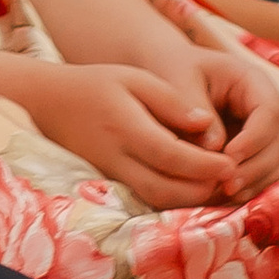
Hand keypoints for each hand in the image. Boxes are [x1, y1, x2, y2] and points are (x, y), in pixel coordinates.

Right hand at [8, 57, 221, 207]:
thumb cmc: (96, 84)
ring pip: (156, 199)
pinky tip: (194, 188)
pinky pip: (146, 198)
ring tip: (218, 186)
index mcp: (126, 126)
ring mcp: (112, 174)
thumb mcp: (134, 78)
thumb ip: (170, 101)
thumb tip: (206, 123)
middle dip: (202, 190)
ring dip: (190, 200)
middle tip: (231, 179)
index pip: (170, 154)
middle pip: (165, 188)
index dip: (203, 164)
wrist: (47, 103)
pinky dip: (173, 199)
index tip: (231, 164)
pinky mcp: (111, 183)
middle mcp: (117, 157)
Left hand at [111, 0, 278, 190]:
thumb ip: (195, 108)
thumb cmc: (177, 71)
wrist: (174, 77)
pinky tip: (229, 197)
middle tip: (227, 184)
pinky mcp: (261, 152)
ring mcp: (270, 132)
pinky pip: (268, 173)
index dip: (254, 138)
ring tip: (227, 193)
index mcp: (254, 82)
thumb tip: (214, 148)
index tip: (229, 156)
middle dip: (256, 166)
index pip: (270, 112)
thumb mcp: (180, 80)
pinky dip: (254, 187)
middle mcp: (271, 107)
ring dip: (258, 181)